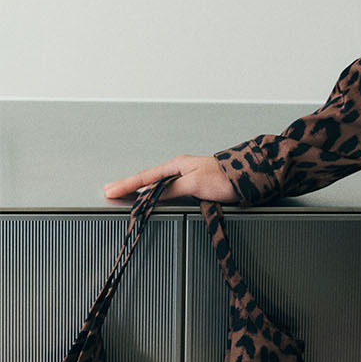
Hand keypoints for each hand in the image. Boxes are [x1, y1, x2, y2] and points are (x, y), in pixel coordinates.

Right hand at [103, 155, 239, 203]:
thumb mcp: (194, 184)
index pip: (146, 177)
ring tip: (125, 193)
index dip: (127, 184)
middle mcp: (181, 169)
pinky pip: (168, 188)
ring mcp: (187, 176)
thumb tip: (149, 194)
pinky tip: (153, 196)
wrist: (249, 178)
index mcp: (178, 165)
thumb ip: (170, 189)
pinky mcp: (195, 184)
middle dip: (129, 184)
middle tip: (110, 191)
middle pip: (148, 179)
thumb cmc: (226, 177)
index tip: (110, 189)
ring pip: (158, 183)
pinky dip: (156, 192)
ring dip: (141, 188)